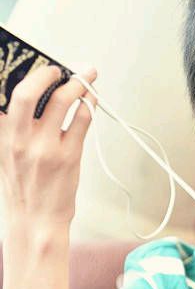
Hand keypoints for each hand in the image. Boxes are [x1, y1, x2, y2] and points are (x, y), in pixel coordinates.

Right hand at [0, 63, 97, 230]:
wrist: (36, 222)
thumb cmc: (24, 189)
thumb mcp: (6, 155)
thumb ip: (13, 129)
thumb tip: (32, 98)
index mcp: (3, 136)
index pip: (7, 96)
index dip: (21, 76)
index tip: (35, 65)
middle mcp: (21, 140)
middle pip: (29, 92)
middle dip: (47, 73)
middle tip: (60, 68)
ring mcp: (46, 148)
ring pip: (63, 102)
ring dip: (78, 83)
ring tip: (86, 76)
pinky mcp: (69, 157)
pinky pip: (82, 121)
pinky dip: (89, 105)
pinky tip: (92, 100)